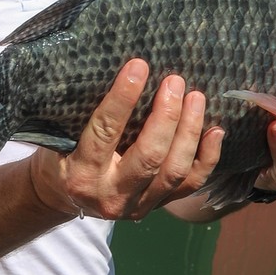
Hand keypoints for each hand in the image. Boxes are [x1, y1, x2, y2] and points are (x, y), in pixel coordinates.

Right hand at [29, 59, 223, 219]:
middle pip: (149, 156)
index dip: (123, 98)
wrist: (62, 196)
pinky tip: (216, 131)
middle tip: (175, 81)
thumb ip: (84, 113)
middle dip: (167, 116)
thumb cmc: (60, 153)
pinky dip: (208, 158)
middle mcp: (111, 195)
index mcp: (82, 173)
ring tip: (196, 98)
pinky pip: (190, 185)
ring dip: (189, 132)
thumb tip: (121, 70)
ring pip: (174, 171)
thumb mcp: (60, 135)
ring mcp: (138, 206)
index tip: (138, 66)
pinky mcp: (157, 207)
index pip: (105, 132)